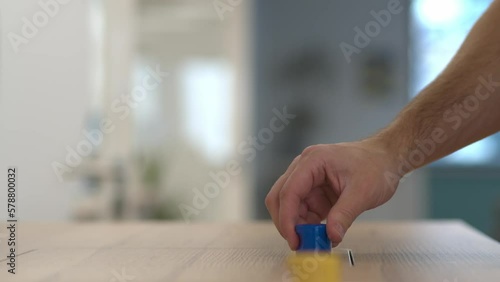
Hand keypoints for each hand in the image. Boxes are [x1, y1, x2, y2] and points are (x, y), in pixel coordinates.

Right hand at [265, 140, 400, 248]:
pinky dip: (308, 224)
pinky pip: (303, 209)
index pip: (289, 191)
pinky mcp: (314, 190)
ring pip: (289, 205)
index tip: (294, 239)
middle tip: (299, 243)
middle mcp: (305, 167)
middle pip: (280, 196)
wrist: (386, 159)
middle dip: (286, 222)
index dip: (287, 218)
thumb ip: (344, 215)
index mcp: (313, 160)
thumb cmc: (376, 165)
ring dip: (298, 225)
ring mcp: (308, 178)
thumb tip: (331, 236)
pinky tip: (321, 233)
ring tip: (315, 241)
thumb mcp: (362, 192)